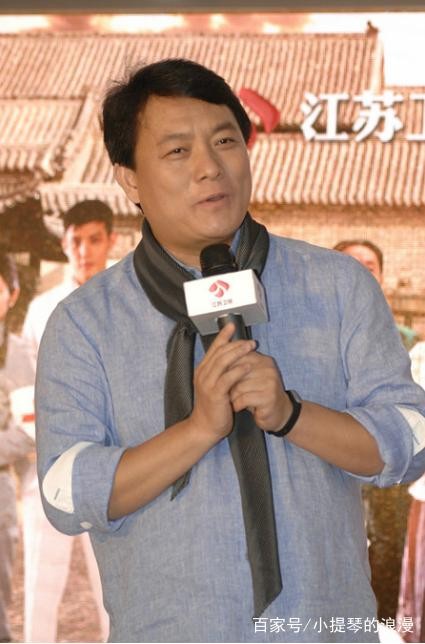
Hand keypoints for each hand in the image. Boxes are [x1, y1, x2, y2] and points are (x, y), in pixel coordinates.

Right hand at [190, 323, 255, 441]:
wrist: (204, 428)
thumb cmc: (212, 407)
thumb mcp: (215, 386)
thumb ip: (221, 372)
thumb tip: (234, 359)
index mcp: (202, 370)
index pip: (213, 348)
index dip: (223, 336)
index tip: (232, 325)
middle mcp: (203, 374)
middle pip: (219, 352)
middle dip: (235, 343)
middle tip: (249, 340)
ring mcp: (207, 383)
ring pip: (223, 361)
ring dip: (238, 353)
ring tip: (250, 348)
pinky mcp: (215, 394)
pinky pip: (227, 378)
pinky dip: (238, 370)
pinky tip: (248, 366)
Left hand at [229, 351, 292, 432]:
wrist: (278, 413)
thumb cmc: (259, 394)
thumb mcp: (249, 377)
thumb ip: (239, 366)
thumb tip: (218, 358)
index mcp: (264, 360)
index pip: (239, 357)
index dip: (226, 369)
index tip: (221, 379)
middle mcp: (268, 369)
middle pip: (237, 372)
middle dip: (228, 383)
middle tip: (225, 391)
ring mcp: (270, 383)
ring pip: (239, 386)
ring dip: (232, 396)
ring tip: (232, 400)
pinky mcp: (269, 397)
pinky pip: (244, 399)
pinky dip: (237, 404)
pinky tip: (238, 407)